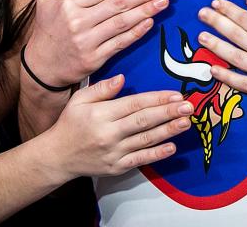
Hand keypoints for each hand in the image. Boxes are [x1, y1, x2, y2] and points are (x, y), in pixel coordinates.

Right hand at [24, 0, 169, 86]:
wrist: (40, 66)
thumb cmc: (47, 28)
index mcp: (69, 3)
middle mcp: (78, 22)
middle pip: (119, 4)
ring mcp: (87, 41)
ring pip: (122, 22)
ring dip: (146, 11)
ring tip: (163, 1)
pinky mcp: (94, 59)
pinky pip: (120, 43)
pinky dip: (137, 32)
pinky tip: (151, 22)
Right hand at [49, 75, 191, 177]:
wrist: (57, 157)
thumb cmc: (70, 124)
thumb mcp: (80, 100)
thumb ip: (102, 88)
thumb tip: (122, 78)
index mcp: (101, 114)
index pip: (134, 104)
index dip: (157, 99)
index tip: (175, 95)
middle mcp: (109, 133)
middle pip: (144, 121)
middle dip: (168, 113)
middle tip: (189, 106)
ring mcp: (114, 152)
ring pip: (146, 140)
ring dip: (168, 131)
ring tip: (186, 122)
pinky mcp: (116, 167)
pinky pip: (140, 159)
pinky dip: (157, 154)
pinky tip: (172, 146)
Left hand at [197, 0, 246, 120]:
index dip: (229, 9)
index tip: (216, 1)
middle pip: (236, 35)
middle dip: (217, 22)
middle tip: (202, 13)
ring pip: (235, 58)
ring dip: (216, 46)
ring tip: (202, 36)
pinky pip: (244, 85)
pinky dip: (227, 77)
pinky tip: (214, 70)